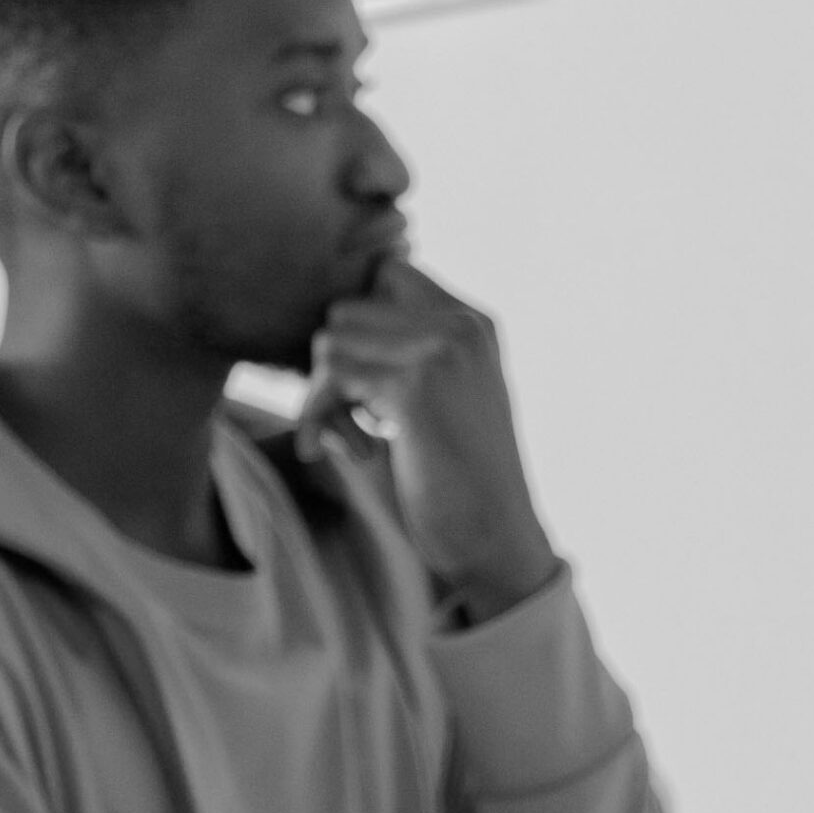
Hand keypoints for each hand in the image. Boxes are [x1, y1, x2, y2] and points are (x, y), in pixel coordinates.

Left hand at [296, 258, 561, 620]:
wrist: (495, 539)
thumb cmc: (455, 481)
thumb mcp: (433, 401)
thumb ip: (394, 355)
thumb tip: (323, 329)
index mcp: (472, 323)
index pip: (386, 273)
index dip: (355, 326)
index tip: (357, 383)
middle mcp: (462, 324)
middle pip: (346, 308)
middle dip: (332, 367)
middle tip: (349, 423)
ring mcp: (442, 349)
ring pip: (330, 339)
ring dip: (323, 397)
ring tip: (355, 442)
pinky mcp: (417, 385)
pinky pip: (330, 376)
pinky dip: (318, 417)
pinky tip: (351, 455)